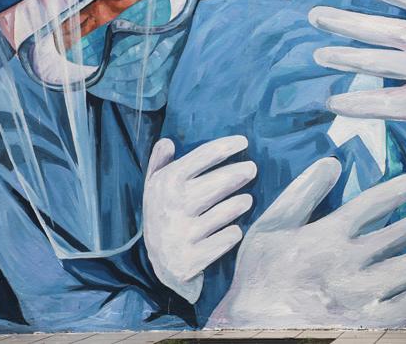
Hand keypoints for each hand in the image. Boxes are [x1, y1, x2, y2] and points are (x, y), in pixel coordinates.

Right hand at [143, 135, 255, 302]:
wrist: (160, 265)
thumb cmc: (164, 215)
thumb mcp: (154, 189)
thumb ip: (159, 163)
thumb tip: (166, 141)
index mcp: (165, 184)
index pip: (200, 157)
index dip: (224, 147)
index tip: (243, 141)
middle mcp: (172, 208)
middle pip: (217, 184)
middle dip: (238, 174)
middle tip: (252, 169)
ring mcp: (182, 234)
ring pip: (225, 212)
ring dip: (240, 204)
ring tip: (246, 201)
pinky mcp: (193, 259)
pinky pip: (226, 239)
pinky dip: (233, 233)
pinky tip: (234, 230)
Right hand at [209, 158, 405, 327]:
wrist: (253, 333)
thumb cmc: (260, 279)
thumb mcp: (269, 229)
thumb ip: (301, 193)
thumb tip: (332, 162)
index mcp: (326, 236)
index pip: (374, 203)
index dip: (403, 188)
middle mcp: (349, 263)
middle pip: (402, 234)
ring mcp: (362, 296)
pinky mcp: (371, 324)